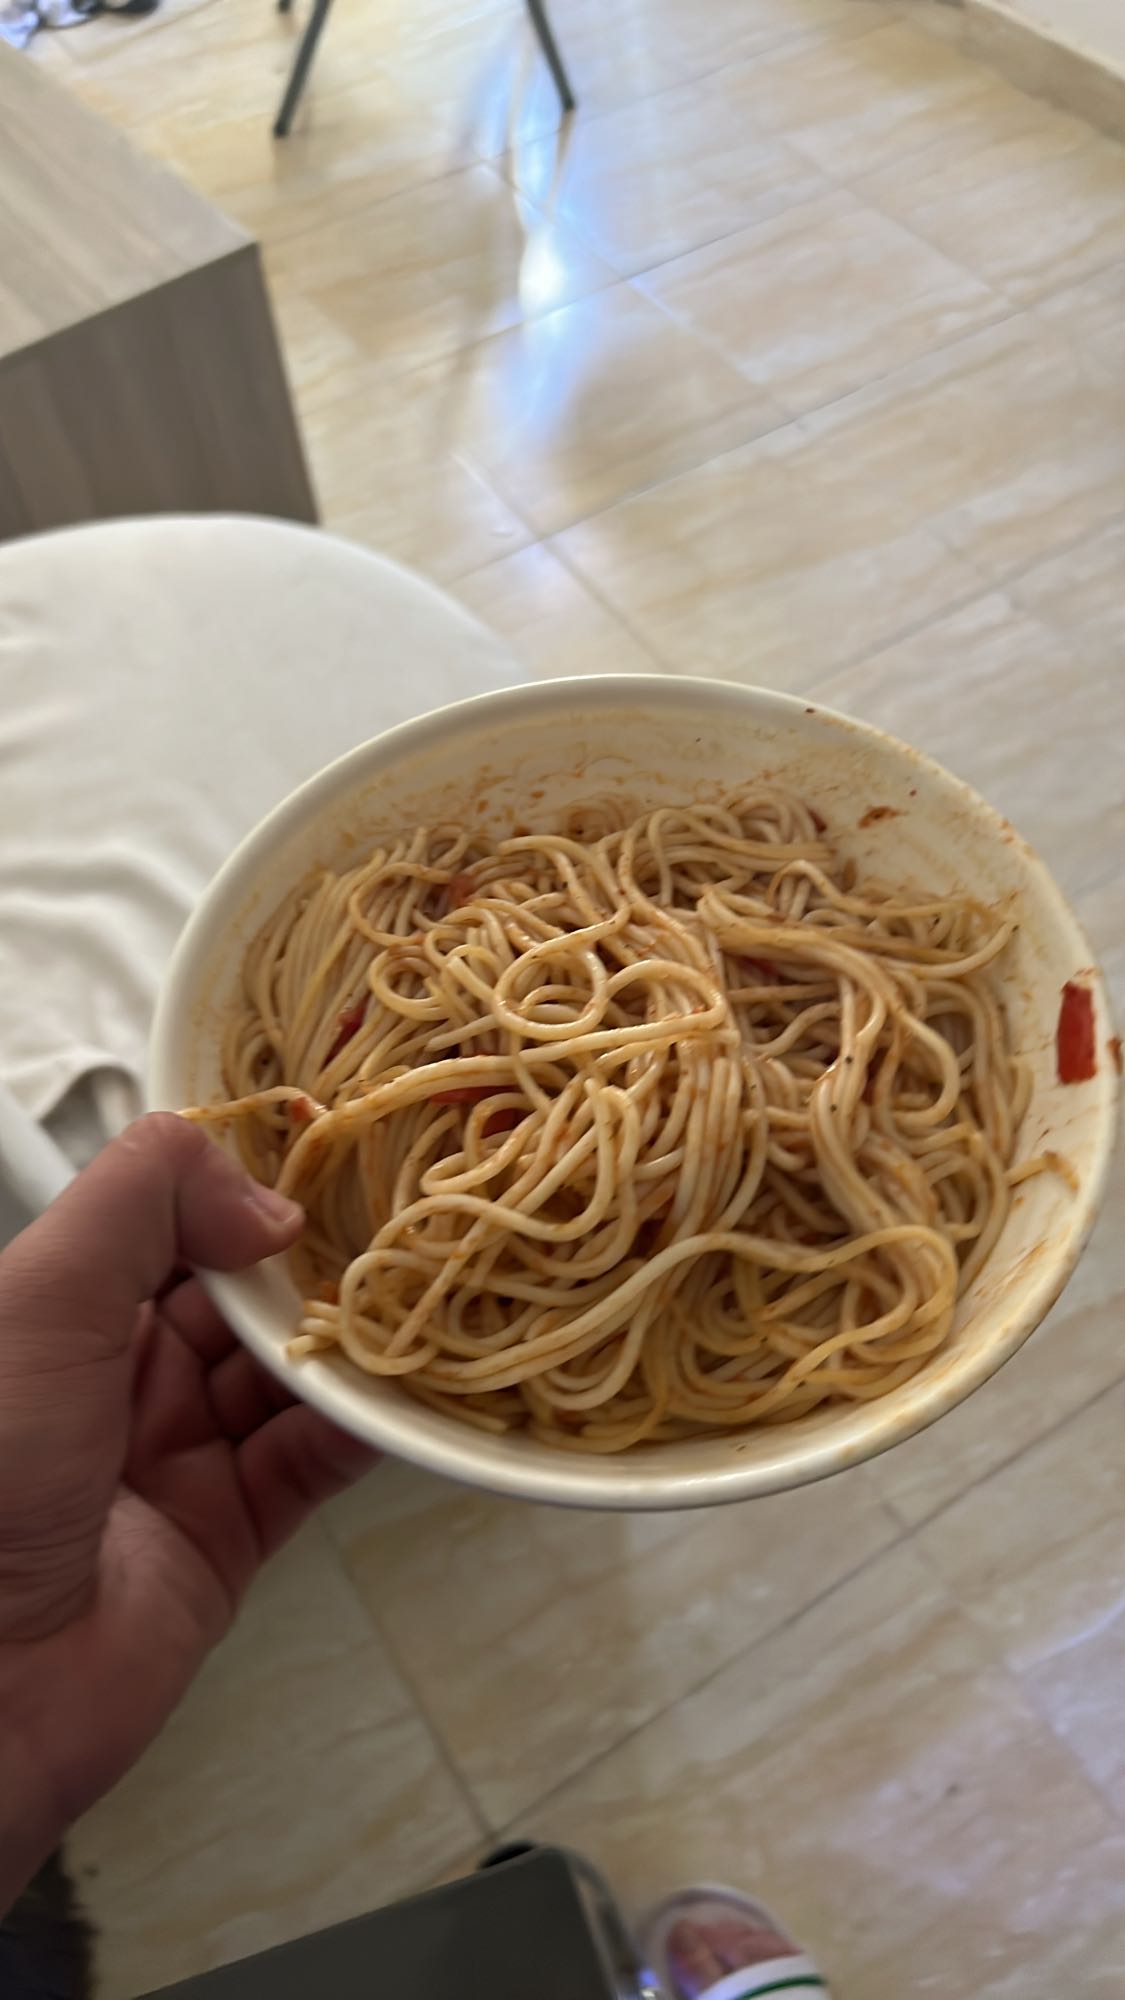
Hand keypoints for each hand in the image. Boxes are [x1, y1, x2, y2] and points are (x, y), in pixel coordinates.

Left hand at [0, 1114, 375, 1907]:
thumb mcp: (41, 1295)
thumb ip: (146, 1201)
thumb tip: (269, 1200)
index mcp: (69, 1304)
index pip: (179, 1219)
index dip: (253, 1186)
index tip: (339, 1155)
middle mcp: (124, 1372)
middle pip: (247, 1295)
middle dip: (318, 1264)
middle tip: (404, 1228)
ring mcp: (178, 1454)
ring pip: (289, 1376)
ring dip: (350, 1344)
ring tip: (418, 1302)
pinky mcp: (227, 1536)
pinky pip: (310, 1464)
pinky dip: (361, 1429)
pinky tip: (403, 1392)